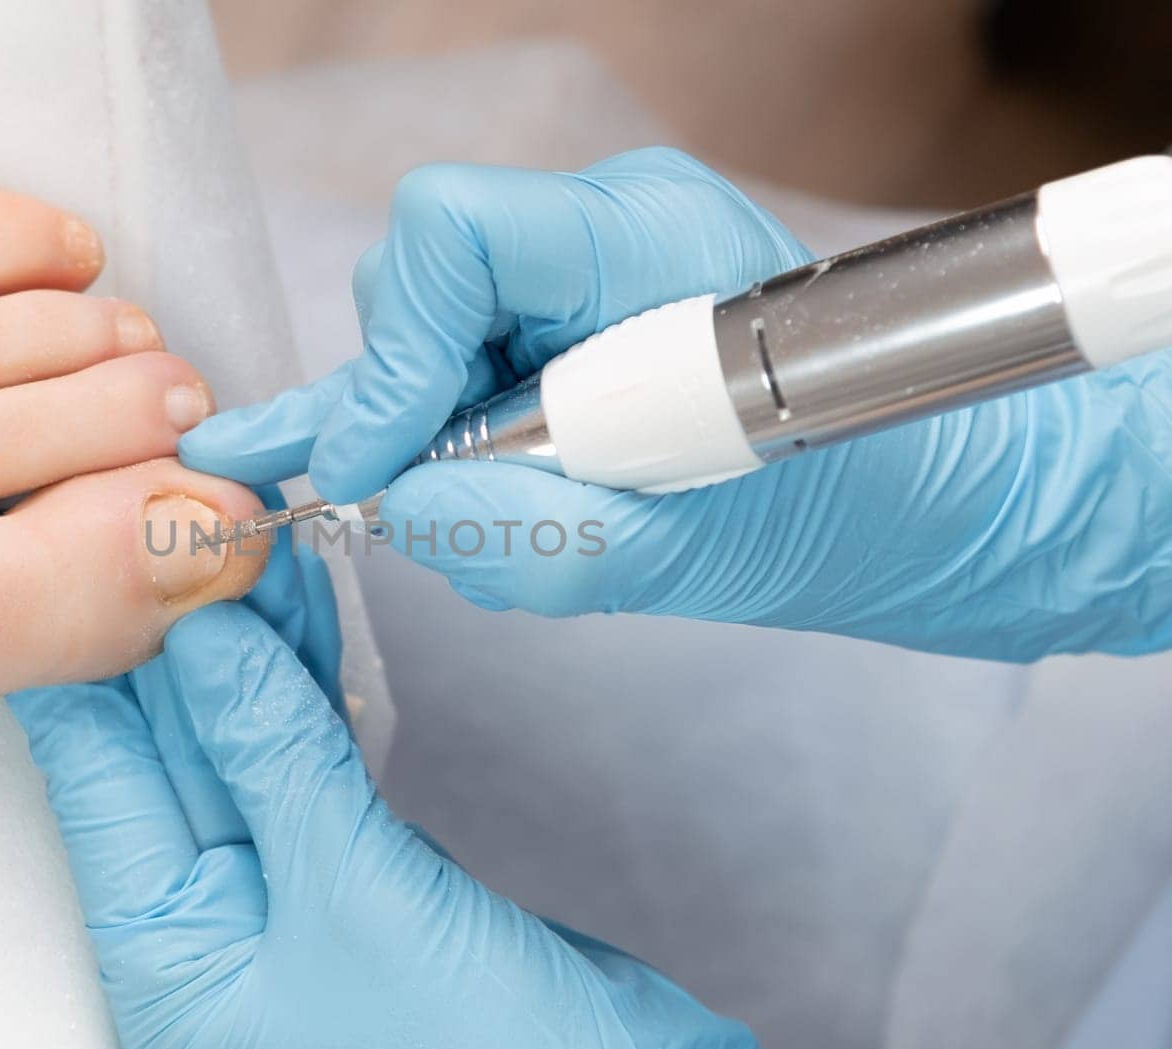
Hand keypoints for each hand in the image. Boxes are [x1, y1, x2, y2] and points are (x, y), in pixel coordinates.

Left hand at [8, 549, 756, 1048]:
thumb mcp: (349, 903)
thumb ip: (275, 761)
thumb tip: (208, 647)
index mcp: (175, 953)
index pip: (99, 781)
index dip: (94, 662)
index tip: (90, 556)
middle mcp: (223, 920)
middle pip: (176, 746)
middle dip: (184, 630)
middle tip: (184, 522)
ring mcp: (300, 885)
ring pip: (255, 737)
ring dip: (259, 643)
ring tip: (251, 539)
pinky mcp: (375, 861)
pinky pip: (326, 754)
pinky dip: (325, 681)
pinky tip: (315, 611)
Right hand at [179, 148, 1171, 660]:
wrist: (937, 505)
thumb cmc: (859, 515)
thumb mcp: (700, 553)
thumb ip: (545, 537)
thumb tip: (399, 511)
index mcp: (655, 247)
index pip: (458, 234)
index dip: (393, 351)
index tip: (375, 467)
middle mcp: (612, 230)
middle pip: (424, 273)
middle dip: (398, 392)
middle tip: (401, 496)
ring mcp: (592, 269)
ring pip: (431, 319)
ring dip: (419, 421)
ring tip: (467, 505)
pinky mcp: (580, 322)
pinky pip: (469, 356)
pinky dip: (432, 425)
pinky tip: (385, 468)